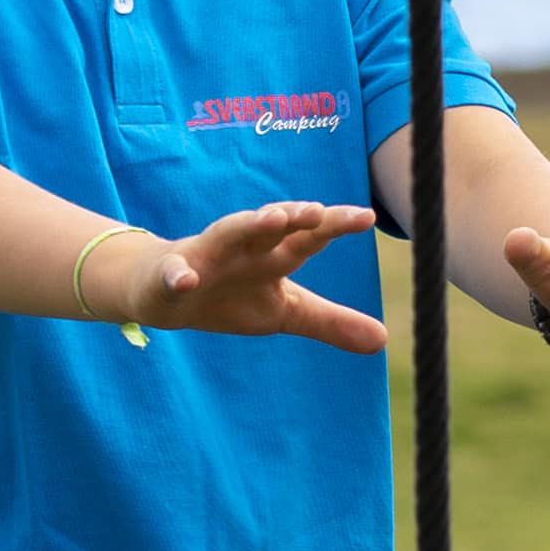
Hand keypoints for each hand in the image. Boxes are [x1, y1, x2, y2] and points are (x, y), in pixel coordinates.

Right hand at [117, 203, 387, 349]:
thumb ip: (330, 322)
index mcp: (274, 256)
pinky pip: (174, 274)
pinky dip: (179, 275)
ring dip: (249, 224)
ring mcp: (206, 258)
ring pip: (228, 234)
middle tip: (317, 210)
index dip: (335, 224)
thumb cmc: (232, 297)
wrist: (166, 295)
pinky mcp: (170, 276)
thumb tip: (383, 341)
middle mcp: (244, 247)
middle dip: (293, 216)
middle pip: (272, 226)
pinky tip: (187, 280)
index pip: (309, 236)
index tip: (366, 216)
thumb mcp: (285, 312)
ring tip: (273, 218)